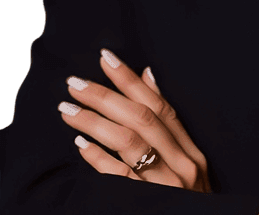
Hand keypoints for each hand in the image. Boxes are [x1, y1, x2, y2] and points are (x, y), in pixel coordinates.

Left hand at [58, 48, 210, 191]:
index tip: (105, 57)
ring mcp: (166, 187)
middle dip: (106, 96)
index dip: (130, 79)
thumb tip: (148, 75)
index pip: (159, 105)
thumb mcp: (188, 163)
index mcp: (191, 150)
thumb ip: (168, 124)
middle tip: (75, 83)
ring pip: (129, 143)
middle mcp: (182, 164)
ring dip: (95, 122)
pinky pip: (119, 179)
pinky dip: (99, 159)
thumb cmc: (187, 203)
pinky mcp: (148, 206)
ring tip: (67, 109)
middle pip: (141, 119)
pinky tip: (80, 145)